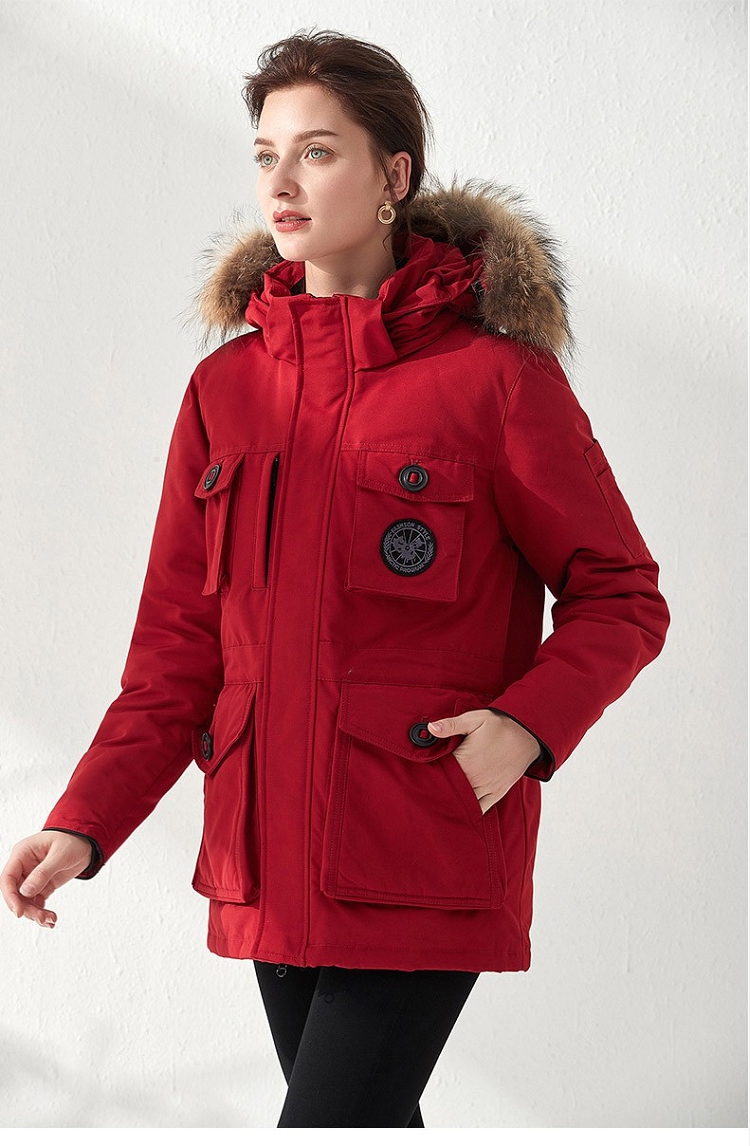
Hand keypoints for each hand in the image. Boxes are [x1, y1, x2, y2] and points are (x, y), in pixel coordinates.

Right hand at [0, 831, 93, 927]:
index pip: (7, 879)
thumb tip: (25, 891)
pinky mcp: (42, 885)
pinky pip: (36, 902)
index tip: (19, 912)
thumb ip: (43, 873)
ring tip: (50, 920)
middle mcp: (24, 867)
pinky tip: (50, 919)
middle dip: (26, 909)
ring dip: (35, 913)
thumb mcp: (60, 854)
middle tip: (41, 918)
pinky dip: (42, 912)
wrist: (87, 842)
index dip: (10, 897)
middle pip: (15, 894)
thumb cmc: (72, 840)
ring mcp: (32, 877)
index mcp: (22, 854)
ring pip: (25, 901)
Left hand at [427, 709, 541, 813]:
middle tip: (425, 789)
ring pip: (463, 803)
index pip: (440, 774)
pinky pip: (480, 808)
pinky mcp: (497, 793)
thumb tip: (430, 728)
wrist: (528, 734)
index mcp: (465, 762)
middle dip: (438, 790)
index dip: (429, 774)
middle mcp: (475, 779)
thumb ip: (451, 725)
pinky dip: (470, 811)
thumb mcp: (474, 719)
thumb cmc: (500, 725)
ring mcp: (487, 788)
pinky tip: (460, 809)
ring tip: (439, 799)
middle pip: (449, 791)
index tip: (420, 774)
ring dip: (452, 801)